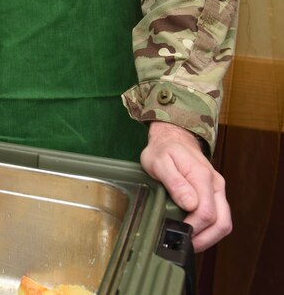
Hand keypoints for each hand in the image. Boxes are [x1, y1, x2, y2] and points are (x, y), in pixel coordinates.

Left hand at [140, 121, 230, 251]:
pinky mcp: (216, 194)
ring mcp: (218, 190)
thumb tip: (190, 205)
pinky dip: (209, 230)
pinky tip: (194, 234)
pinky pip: (220, 217)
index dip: (193, 227)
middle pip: (222, 222)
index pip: (207, 212)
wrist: (173, 138)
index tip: (176, 232)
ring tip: (188, 243)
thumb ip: (175, 182)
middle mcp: (216, 185)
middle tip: (183, 245)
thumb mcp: (159, 162)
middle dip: (204, 239)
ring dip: (209, 238)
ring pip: (224, 222)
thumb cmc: (163, 150)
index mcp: (202, 177)